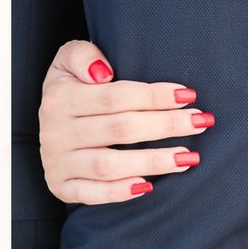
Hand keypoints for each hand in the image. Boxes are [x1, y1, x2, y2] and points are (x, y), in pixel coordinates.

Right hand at [38, 38, 211, 204]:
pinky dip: (120, 192)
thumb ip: (82, 55)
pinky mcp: (62, 186)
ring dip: (152, 162)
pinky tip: (149, 185)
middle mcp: (56, 131)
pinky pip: (92, 193)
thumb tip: (103, 73)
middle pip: (120, 129)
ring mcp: (58, 162)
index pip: (115, 97)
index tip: (187, 95)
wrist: (47, 127)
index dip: (153, 96)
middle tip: (200, 122)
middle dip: (165, 125)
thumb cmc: (71, 90)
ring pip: (110, 165)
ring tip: (189, 157)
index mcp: (60, 98)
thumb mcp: (67, 61)